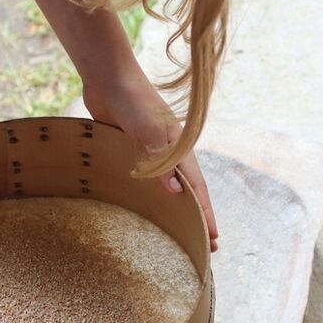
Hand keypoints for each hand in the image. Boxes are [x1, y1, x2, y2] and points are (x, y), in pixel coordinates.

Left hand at [83, 69, 219, 251]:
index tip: (214, 238)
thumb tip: (176, 193)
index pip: (197, 187)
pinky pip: (146, 175)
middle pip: (187, 189)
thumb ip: (161, 161)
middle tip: (207, 245)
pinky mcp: (133, 147)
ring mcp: (152, 149)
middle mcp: (170, 151)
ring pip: (168, 183)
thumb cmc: (132, 101)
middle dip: (197, 216)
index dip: (205, 213)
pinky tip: (150, 204)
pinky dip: (152, 192)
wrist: (109, 77)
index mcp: (180, 147)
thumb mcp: (149, 132)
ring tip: (181, 229)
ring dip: (177, 206)